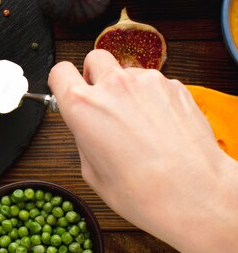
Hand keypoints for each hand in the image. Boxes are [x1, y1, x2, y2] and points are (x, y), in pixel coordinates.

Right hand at [48, 49, 237, 252]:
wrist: (193, 194)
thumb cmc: (142, 191)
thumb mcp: (92, 172)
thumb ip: (84, 138)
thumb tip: (87, 128)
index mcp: (83, 106)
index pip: (60, 72)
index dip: (62, 82)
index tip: (67, 90)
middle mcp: (112, 86)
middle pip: (94, 59)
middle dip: (95, 75)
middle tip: (102, 100)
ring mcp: (146, 81)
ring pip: (127, 72)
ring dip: (127, 89)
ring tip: (138, 122)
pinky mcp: (173, 86)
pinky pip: (155, 84)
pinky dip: (153, 98)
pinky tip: (160, 126)